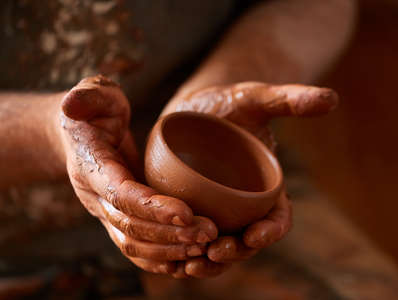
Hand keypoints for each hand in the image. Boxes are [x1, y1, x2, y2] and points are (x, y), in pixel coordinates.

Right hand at [56, 75, 218, 276]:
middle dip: (169, 233)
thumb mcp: (95, 94)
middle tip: (208, 232)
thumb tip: (73, 104)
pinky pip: (136, 248)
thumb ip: (89, 96)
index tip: (187, 212)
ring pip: (134, 244)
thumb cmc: (95, 112)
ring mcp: (105, 212)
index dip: (152, 207)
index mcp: (91, 167)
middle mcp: (95, 197)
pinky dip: (159, 259)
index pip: (121, 194)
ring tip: (206, 245)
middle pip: (131, 227)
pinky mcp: (118, 219)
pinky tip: (187, 261)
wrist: (82, 136)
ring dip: (169, 249)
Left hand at [163, 81, 337, 275]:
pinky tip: (171, 261)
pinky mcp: (193, 210)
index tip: (255, 235)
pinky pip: (193, 239)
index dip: (271, 231)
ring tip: (191, 265)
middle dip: (235, 252)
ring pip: (219, 247)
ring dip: (209, 261)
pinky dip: (185, 253)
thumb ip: (289, 99)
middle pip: (247, 241)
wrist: (197, 108)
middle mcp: (244, 206)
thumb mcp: (257, 99)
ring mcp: (218, 211)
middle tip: (216, 252)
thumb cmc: (230, 103)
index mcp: (267, 188)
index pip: (277, 218)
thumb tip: (330, 98)